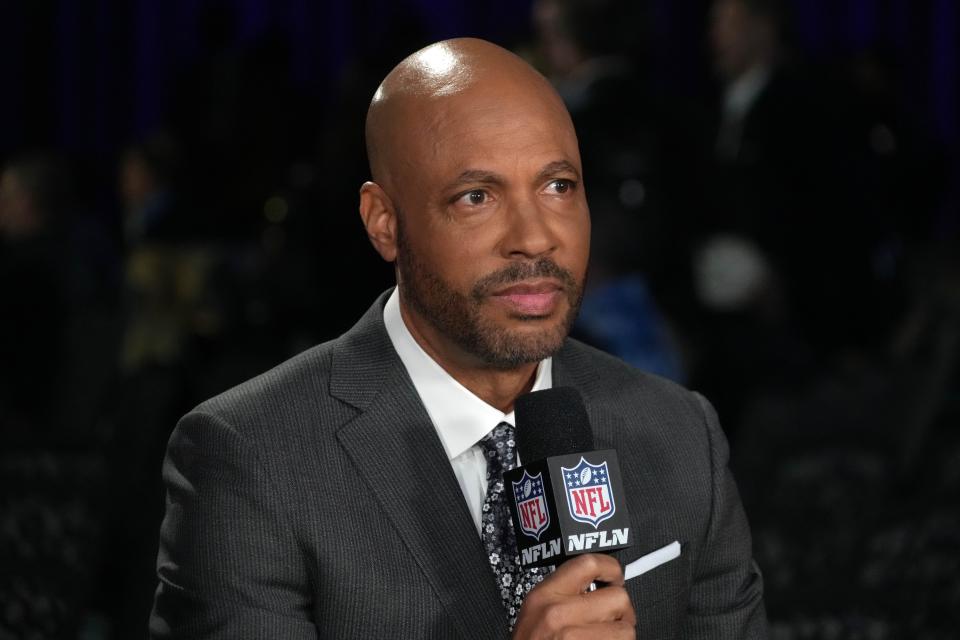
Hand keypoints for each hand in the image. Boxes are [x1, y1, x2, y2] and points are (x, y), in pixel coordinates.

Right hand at [512, 554, 635, 638]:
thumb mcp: (536, 611)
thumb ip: (563, 594)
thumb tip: (597, 584)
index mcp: (544, 596)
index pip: (587, 564)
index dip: (611, 568)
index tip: (615, 576)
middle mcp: (557, 614)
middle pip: (618, 598)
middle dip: (621, 611)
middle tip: (612, 619)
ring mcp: (573, 639)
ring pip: (626, 629)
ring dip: (621, 636)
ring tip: (605, 639)